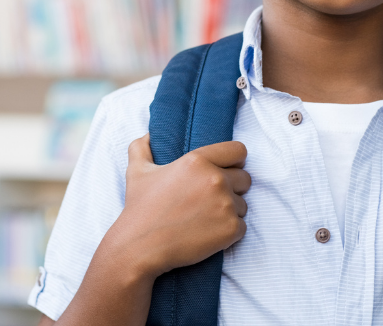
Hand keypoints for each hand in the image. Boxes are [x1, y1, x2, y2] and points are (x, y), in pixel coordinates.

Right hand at [102, 135, 250, 278]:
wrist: (140, 247)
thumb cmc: (140, 209)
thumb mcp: (137, 172)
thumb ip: (142, 147)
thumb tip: (149, 134)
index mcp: (197, 160)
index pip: (238, 151)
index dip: (234, 161)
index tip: (226, 170)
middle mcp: (215, 179)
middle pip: (245, 178)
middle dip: (232, 188)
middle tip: (210, 200)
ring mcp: (225, 205)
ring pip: (243, 205)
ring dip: (229, 212)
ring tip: (204, 219)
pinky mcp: (230, 229)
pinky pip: (242, 227)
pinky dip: (229, 232)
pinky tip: (208, 234)